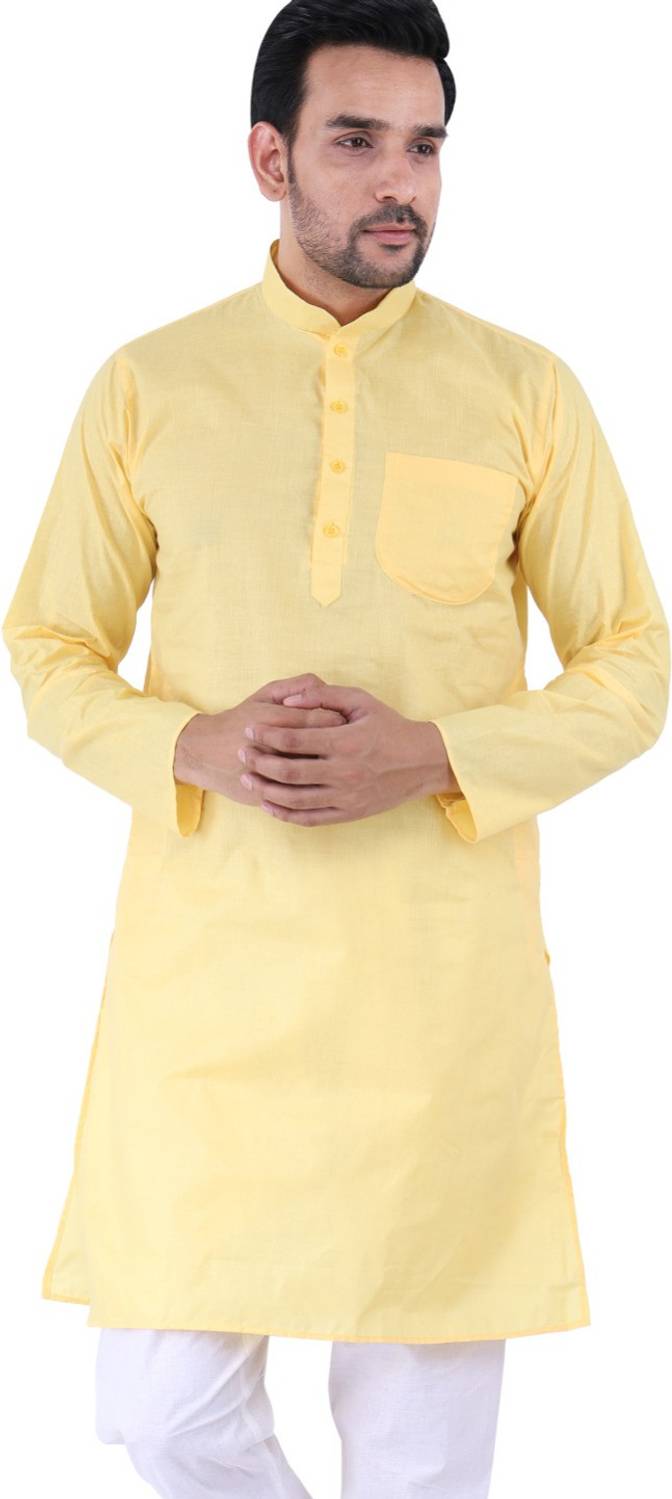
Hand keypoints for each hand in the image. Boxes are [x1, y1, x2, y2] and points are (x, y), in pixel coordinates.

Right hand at [173, 674, 347, 806]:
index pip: (322, 720)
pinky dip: (313, 794)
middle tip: (345, 745)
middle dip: (340, 749)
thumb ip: (297, 685)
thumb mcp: (265, 694)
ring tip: (332, 764)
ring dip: (328, 774)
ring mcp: (269, 776)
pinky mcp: (266, 797)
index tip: (345, 722)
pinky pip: (299, 801)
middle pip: (323, 750)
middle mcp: (273, 748)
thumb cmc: (241, 719)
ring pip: (313, 779)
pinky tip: (317, 783)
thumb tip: (327, 687)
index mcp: (276, 719)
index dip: (339, 722)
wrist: (204, 753)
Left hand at [236, 681, 458, 825]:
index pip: (295, 739)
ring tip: (248, 778)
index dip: (266, 734)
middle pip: (288, 770)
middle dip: (259, 761)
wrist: (422, 762)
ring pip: (294, 798)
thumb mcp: (361, 700)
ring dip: (265, 788)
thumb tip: (289, 700)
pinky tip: (268, 803)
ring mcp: (346, 796)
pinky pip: (309, 818)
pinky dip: (284, 813)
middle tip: (242, 752)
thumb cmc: (389, 726)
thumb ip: (323, 695)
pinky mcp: (348, 813)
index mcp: (346, 741)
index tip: (250, 728)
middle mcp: (345, 772)